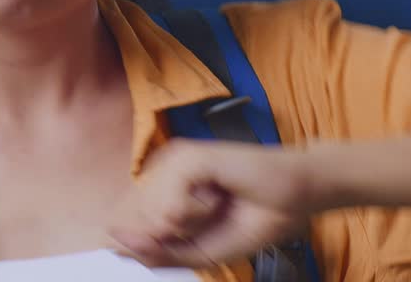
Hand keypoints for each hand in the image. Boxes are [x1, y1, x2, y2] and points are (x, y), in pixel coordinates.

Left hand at [107, 138, 317, 268]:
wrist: (294, 202)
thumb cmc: (250, 220)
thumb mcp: (198, 251)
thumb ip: (157, 251)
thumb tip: (116, 241)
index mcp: (160, 189)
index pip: (130, 227)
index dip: (154, 246)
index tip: (190, 233)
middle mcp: (160, 171)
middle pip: (141, 228)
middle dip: (178, 236)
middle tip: (210, 217)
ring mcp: (171, 161)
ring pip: (155, 218)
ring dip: (191, 224)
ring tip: (216, 204)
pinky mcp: (187, 157)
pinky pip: (171, 208)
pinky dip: (199, 213)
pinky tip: (218, 194)